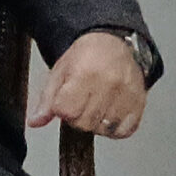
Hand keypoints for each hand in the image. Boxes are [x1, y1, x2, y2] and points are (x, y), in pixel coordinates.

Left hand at [29, 31, 145, 137]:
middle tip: (78, 104)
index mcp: (85, 75)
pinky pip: (124, 131)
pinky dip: (113, 129)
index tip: (63, 103)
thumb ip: (46, 100)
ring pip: (103, 129)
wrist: (114, 44)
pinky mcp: (140, 104)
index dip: (61, 110)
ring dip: (94, 124)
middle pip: (84, 123)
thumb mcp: (59, 72)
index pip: (67, 111)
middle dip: (76, 118)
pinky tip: (107, 115)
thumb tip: (35, 122)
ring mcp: (127, 96)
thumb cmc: (86, 56)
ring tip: (93, 107)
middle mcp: (109, 85)